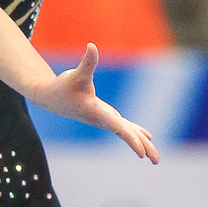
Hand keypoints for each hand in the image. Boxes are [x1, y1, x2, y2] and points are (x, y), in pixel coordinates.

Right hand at [33, 45, 158, 162]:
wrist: (51, 98)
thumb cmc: (63, 86)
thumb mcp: (76, 74)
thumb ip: (87, 62)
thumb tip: (92, 45)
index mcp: (96, 113)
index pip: (117, 127)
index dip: (130, 139)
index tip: (141, 153)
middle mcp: (102, 120)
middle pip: (125, 134)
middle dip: (141, 147)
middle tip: (155, 161)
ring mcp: (104, 119)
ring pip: (126, 133)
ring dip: (141, 144)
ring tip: (155, 158)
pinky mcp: (105, 116)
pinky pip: (124, 127)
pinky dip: (135, 133)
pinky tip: (147, 137)